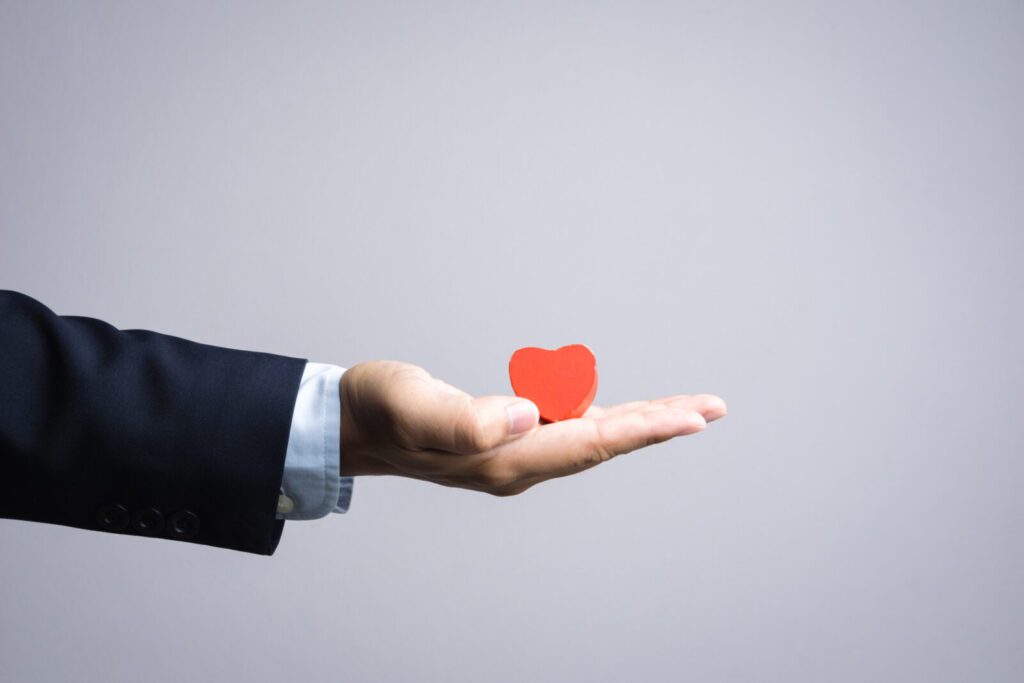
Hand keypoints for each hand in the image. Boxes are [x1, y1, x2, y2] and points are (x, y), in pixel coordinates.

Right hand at [339, 360, 726, 495]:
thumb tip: (526, 415)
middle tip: (713, 408)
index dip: (641, 429)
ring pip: (591, 436)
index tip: (693, 418)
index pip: (587, 442)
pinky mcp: (510, 439)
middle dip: (659, 425)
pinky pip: (572, 428)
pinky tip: (620, 409)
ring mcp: (515, 455)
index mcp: (501, 458)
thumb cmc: (380, 409)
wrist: (354, 424)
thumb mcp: (412, 405)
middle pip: (602, 442)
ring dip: (638, 420)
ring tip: (688, 407)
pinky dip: (603, 415)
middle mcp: (517, 463)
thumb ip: (464, 417)